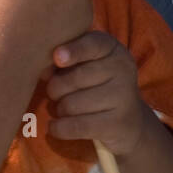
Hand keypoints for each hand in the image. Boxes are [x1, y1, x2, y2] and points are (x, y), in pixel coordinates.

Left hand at [46, 31, 147, 156]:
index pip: (91, 45)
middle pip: (74, 79)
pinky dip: (60, 128)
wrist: (129, 120)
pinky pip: (78, 126)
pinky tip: (55, 127)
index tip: (57, 57)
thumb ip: (63, 61)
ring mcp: (124, 96)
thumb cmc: (96, 85)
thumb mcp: (84, 64)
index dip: (73, 51)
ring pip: (72, 104)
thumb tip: (43, 71)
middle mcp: (122, 69)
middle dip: (56, 89)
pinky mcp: (118, 123)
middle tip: (57, 93)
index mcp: (111, 48)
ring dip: (60, 109)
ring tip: (66, 108)